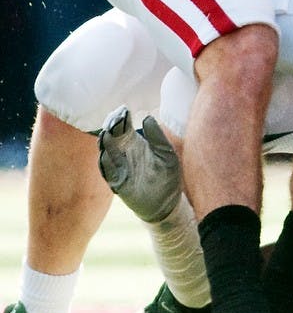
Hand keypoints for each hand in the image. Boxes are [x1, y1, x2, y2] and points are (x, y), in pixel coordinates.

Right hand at [98, 106, 181, 222]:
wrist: (168, 202)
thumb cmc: (167, 174)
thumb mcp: (166, 153)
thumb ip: (158, 136)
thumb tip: (148, 117)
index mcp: (135, 143)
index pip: (123, 127)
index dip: (121, 118)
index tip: (122, 110)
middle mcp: (124, 153)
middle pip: (112, 137)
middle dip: (110, 127)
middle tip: (113, 119)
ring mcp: (119, 168)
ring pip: (106, 153)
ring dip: (104, 144)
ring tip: (106, 134)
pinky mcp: (117, 183)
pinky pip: (108, 172)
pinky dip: (105, 163)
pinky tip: (105, 155)